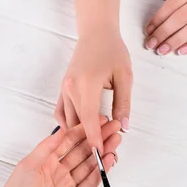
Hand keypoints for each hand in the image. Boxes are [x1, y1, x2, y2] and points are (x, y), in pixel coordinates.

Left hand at [0, 117, 121, 186]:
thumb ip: (46, 147)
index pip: (68, 141)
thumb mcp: (27, 165)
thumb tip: (60, 130)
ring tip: (115, 140)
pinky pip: (91, 182)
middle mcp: (58, 172)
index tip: (95, 120)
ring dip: (103, 152)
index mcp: (45, 162)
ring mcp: (68, 185)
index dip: (83, 130)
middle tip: (112, 128)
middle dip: (98, 139)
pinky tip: (109, 160)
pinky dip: (101, 171)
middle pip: (82, 151)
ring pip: (90, 165)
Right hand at [56, 31, 132, 152]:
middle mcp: (70, 88)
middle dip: (90, 139)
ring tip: (98, 142)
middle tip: (107, 150)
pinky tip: (81, 130)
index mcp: (86, 84)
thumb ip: (124, 103)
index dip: (94, 139)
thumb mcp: (125, 76)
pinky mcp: (62, 89)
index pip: (89, 119)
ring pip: (68, 121)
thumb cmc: (112, 50)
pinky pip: (60, 112)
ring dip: (80, 133)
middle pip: (77, 123)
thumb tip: (124, 126)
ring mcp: (64, 89)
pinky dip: (69, 124)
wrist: (96, 32)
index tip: (100, 153)